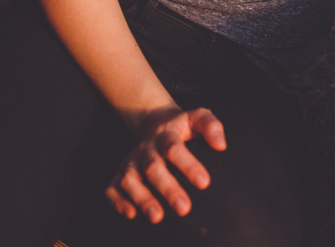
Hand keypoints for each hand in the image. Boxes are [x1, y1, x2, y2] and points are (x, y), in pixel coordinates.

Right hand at [105, 106, 226, 222]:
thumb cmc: (183, 125)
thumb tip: (221, 146)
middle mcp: (146, 148)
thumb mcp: (199, 117)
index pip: (175, 149)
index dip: (188, 165)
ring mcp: (131, 161)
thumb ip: (211, 126)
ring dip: (143, 199)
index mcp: (166, 134)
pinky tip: (131, 214)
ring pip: (130, 180)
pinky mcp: (120, 173)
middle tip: (184, 208)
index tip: (204, 183)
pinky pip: (112, 188)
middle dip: (168, 189)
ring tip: (158, 217)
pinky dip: (118, 202)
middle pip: (153, 168)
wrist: (156, 123)